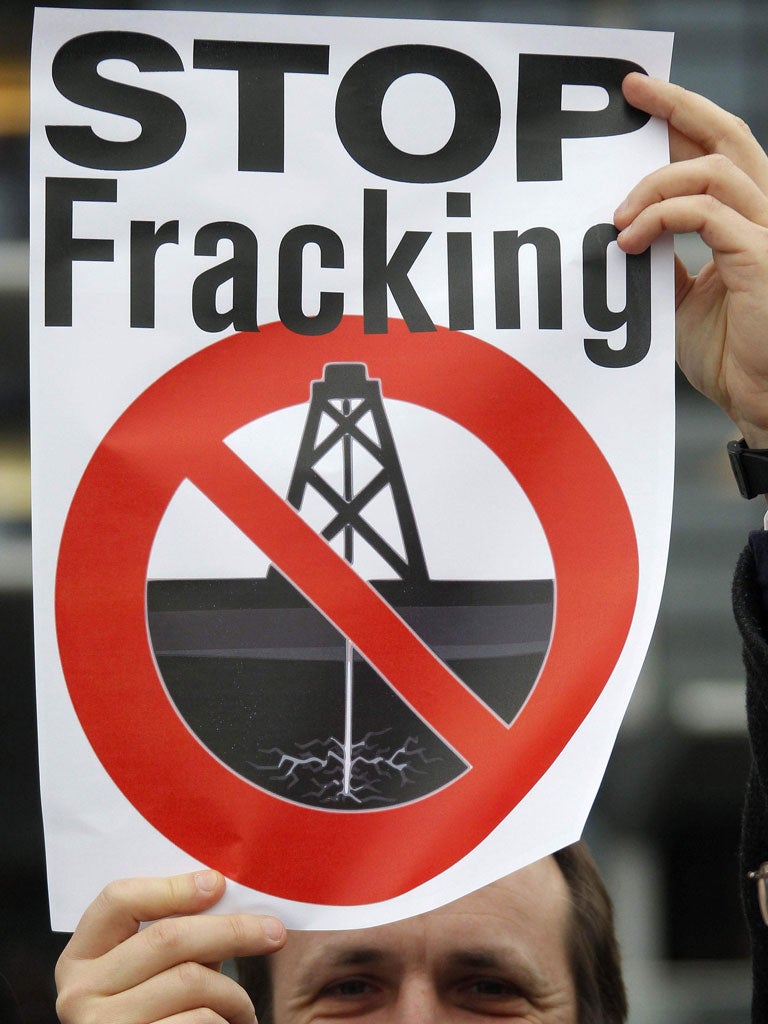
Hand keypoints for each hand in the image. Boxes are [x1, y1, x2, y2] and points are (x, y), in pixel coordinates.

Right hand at [55, 870, 284, 1023]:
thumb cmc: (152, 1018)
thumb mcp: (146, 975)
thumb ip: (173, 940)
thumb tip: (227, 899)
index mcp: (80, 958)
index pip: (118, 900)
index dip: (171, 886)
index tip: (218, 883)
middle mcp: (79, 991)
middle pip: (167, 937)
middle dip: (232, 931)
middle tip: (274, 933)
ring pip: (190, 980)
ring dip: (234, 992)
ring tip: (246, 1007)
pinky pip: (197, 1019)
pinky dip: (224, 1020)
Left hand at [615, 73, 767, 446]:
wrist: (753, 399)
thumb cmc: (726, 354)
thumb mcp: (681, 299)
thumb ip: (666, 260)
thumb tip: (629, 232)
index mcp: (746, 221)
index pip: (718, 152)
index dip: (683, 119)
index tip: (638, 97)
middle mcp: (764, 217)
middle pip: (729, 138)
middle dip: (679, 108)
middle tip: (633, 93)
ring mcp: (767, 234)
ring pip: (715, 170)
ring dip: (656, 183)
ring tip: (618, 217)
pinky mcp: (761, 257)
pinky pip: (708, 214)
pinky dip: (662, 217)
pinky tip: (630, 240)